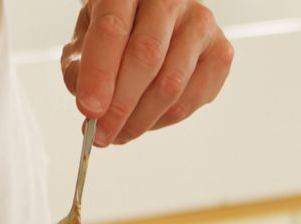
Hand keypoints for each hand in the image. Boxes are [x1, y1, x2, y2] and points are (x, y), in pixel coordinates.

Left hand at [62, 0, 233, 146]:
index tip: (89, 111)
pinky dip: (164, 119)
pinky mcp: (220, 51)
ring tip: (120, 133)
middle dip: (121, 105)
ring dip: (141, 120)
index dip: (99, 75)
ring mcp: (200, 24)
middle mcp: (169, 0)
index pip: (113, 29)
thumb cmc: (116, 31)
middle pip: (147, 56)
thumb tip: (94, 107)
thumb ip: (80, 70)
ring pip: (172, 83)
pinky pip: (192, 98)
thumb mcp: (84, 40)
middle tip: (102, 134)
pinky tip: (147, 119)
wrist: (151, 19)